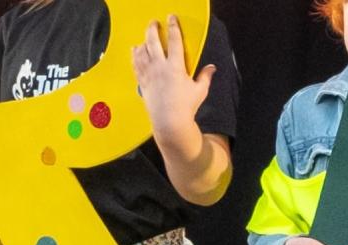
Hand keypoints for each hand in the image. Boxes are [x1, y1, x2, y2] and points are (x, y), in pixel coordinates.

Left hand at [131, 15, 214, 143]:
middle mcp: (160, 67)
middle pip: (152, 40)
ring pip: (141, 51)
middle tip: (154, 23)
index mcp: (176, 66)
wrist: (170, 123)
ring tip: (145, 39)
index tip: (171, 18)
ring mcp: (149, 74)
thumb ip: (205, 76)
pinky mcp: (142, 82)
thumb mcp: (200, 91)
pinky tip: (136, 51)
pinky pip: (135, 64)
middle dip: (152, 28)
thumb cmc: (186, 107)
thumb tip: (211, 67)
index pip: (174, 40)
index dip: (173, 26)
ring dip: (143, 41)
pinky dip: (135, 55)